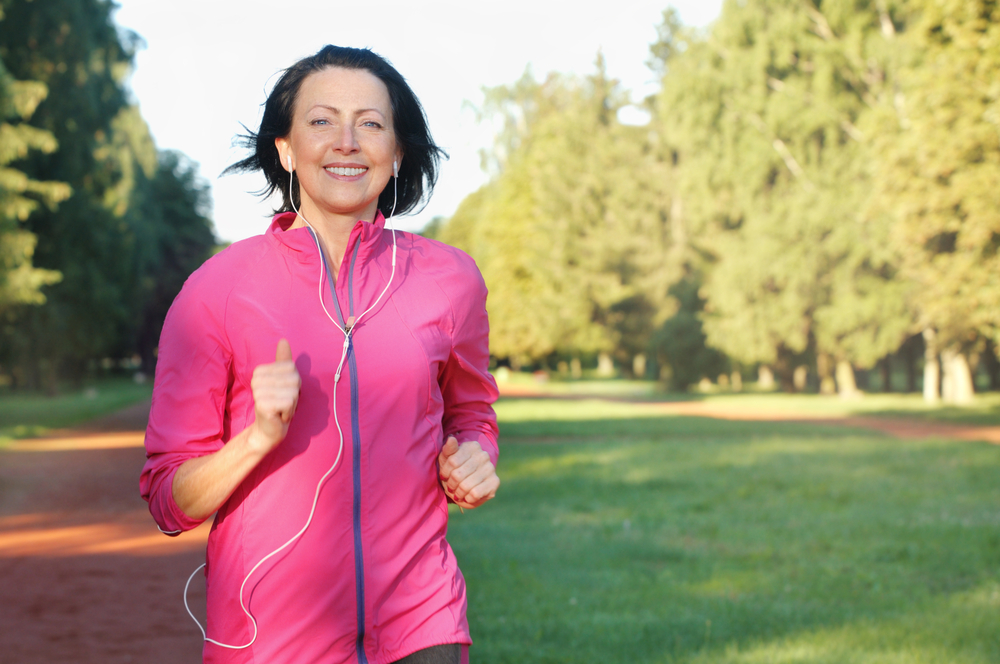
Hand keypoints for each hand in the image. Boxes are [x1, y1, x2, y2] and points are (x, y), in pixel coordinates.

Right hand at [249, 339, 300, 453]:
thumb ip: (282, 361)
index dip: (294, 382)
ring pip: (293, 392)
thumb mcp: (283, 380)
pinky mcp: (263, 405)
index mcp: (261, 370)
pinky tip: (279, 415)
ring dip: (292, 404)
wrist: (268, 428)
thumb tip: (283, 341)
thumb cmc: (278, 403)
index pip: (291, 368)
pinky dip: (289, 412)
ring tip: (281, 409)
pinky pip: (289, 403)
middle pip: (294, 380)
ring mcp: (258, 392)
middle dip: (294, 394)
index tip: (283, 392)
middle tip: (282, 403)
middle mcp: (257, 379)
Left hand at [438, 436, 498, 508]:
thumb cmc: (454, 470)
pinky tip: (467, 496)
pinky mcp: (494, 482)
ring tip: (458, 492)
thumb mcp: (446, 459)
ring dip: (458, 493)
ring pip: (465, 486)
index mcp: (472, 446)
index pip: (452, 462)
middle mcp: (483, 455)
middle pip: (458, 475)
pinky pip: (475, 494)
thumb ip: (448, 449)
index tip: (444, 476)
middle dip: (451, 484)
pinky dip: (467, 498)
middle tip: (451, 487)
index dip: (445, 472)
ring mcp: (490, 468)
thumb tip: (451, 439)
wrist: (468, 484)